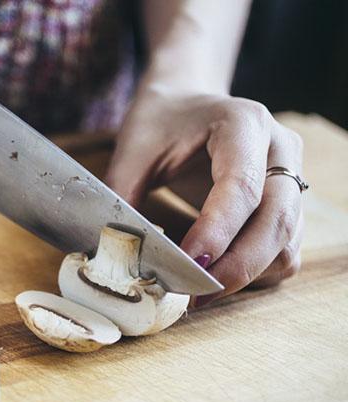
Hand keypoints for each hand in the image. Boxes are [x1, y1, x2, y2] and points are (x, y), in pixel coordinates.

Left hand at [106, 86, 303, 305]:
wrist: (187, 103)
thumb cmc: (160, 122)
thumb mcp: (133, 149)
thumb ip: (123, 196)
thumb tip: (111, 252)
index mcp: (243, 125)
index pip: (241, 188)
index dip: (216, 233)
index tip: (186, 267)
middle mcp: (280, 150)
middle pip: (277, 221)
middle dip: (236, 267)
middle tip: (193, 297)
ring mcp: (292, 178)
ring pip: (286, 243)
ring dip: (246, 276)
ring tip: (199, 293)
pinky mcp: (290, 205)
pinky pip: (284, 252)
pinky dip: (255, 274)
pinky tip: (217, 279)